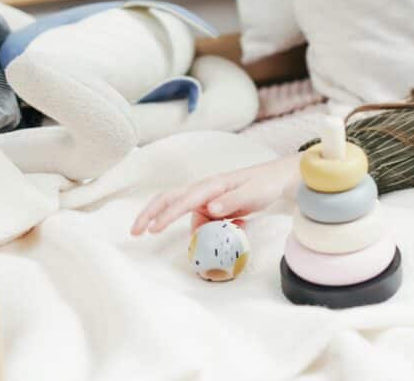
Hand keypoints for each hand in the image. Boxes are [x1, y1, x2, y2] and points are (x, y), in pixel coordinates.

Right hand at [130, 155, 299, 235]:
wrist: (278, 180)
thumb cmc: (265, 184)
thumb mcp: (254, 193)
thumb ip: (232, 201)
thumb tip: (209, 209)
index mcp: (212, 185)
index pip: (184, 200)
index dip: (167, 214)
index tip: (152, 228)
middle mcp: (205, 190)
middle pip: (170, 200)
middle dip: (151, 214)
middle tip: (135, 232)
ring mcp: (208, 199)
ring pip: (187, 216)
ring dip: (195, 229)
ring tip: (224, 232)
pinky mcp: (213, 208)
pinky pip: (203, 222)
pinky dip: (209, 231)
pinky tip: (236, 228)